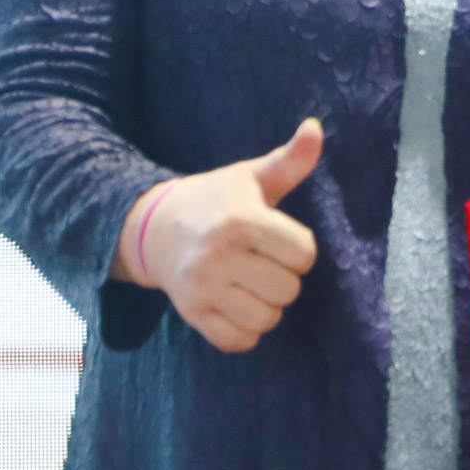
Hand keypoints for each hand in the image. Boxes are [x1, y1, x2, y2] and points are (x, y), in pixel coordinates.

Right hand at [132, 119, 324, 354]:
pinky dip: (246, 330)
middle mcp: (219, 254)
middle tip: (264, 263)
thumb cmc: (214, 200)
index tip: (280, 240)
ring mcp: (202, 287)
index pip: (304, 253)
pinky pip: (238, 341)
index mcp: (241, 219)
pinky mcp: (192, 313)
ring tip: (252, 284)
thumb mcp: (250, 177)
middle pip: (288, 290)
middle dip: (284, 278)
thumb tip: (316, 128)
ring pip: (267, 319)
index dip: (299, 249)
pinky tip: (238, 305)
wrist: (154, 228)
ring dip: (267, 306)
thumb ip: (290, 160)